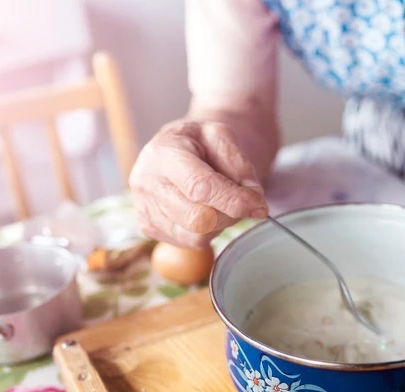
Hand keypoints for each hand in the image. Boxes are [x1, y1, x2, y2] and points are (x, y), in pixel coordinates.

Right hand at [130, 119, 268, 247]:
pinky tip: (206, 211)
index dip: (235, 201)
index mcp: (163, 153)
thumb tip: (254, 194)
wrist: (173, 150)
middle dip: (230, 214)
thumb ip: (239, 162)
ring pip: (195, 236)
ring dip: (220, 224)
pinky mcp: (148, 227)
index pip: (201, 188)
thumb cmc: (199, 142)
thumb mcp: (221, 135)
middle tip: (242, 201)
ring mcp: (144, 208)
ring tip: (221, 203)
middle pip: (199, 219)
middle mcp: (146, 183)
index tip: (260, 206)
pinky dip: (207, 231)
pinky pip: (188, 242)